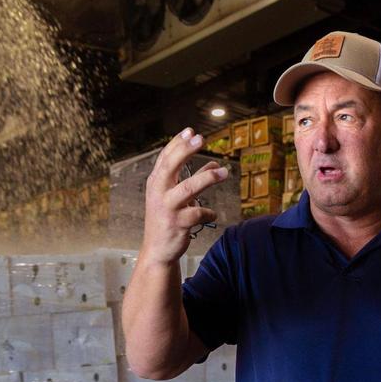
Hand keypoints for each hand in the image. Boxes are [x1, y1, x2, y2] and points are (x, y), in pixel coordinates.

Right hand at [141, 127, 228, 266]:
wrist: (157, 250)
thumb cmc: (167, 219)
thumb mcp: (176, 196)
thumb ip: (192, 179)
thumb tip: (214, 164)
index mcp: (156, 183)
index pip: (165, 157)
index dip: (177, 143)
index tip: (191, 131)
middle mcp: (158, 193)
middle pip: (170, 166)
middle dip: (186, 151)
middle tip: (201, 138)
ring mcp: (167, 208)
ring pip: (188, 189)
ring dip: (208, 178)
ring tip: (224, 172)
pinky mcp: (178, 224)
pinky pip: (199, 213)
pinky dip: (208, 213)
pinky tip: (212, 215)